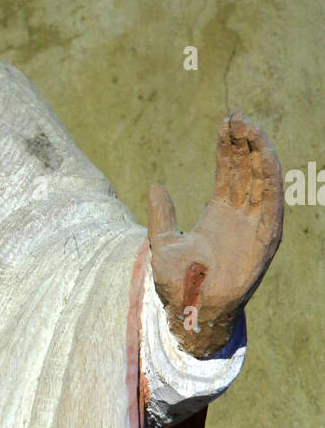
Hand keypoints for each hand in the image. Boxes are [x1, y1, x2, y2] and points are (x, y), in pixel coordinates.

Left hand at [148, 116, 282, 358]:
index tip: (225, 123)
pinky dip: (271, 178)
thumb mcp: (161, 242)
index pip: (229, 172)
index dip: (229, 147)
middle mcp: (239, 217)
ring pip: (262, 181)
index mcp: (218, 214)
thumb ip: (161, 214)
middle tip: (237, 116)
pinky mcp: (265, 239)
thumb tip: (155, 184)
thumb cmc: (176, 284)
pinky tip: (266, 156)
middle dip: (245, 142)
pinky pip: (272, 203)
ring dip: (260, 153)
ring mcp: (253, 226)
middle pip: (248, 170)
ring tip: (251, 127)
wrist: (190, 311)